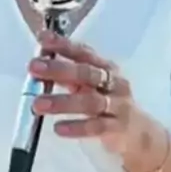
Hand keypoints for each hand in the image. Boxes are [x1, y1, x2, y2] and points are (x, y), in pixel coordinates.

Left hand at [28, 29, 136, 153]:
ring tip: (38, 105)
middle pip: (86, 72)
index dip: (62, 44)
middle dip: (58, 69)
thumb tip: (38, 66)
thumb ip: (66, 76)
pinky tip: (58, 128)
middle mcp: (113, 82)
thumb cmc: (106, 103)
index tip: (42, 38)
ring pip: (90, 101)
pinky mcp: (118, 127)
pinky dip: (77, 127)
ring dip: (62, 102)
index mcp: (104, 67)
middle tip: (33, 68)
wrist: (137, 133)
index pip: (82, 52)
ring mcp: (117, 104)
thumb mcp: (88, 87)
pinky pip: (97, 126)